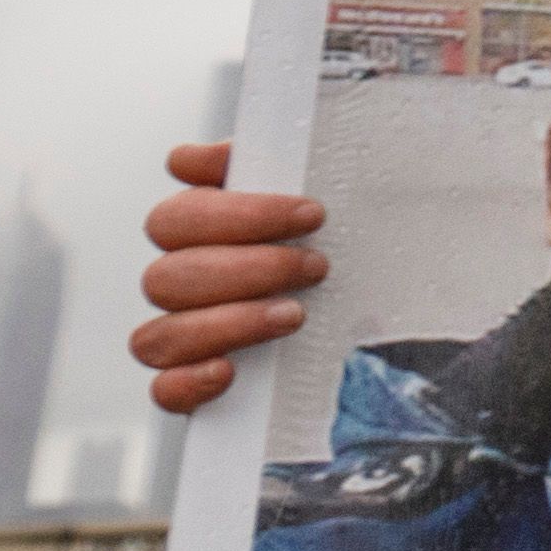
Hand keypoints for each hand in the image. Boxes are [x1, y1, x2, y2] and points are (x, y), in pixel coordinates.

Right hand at [135, 141, 331, 417]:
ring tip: (295, 315)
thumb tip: (187, 159)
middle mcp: (182, 283)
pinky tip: (229, 370)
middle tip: (317, 266)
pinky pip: (164, 392)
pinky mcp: (196, 387)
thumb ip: (263, 160)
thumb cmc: (344, 241)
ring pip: (161, 335)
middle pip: (168, 277)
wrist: (389, 315)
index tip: (312, 213)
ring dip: (229, 323)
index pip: (176, 218)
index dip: (239, 215)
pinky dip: (188, 382)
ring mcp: (184, 337)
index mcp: (199, 233)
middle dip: (249, 269)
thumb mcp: (323, 191)